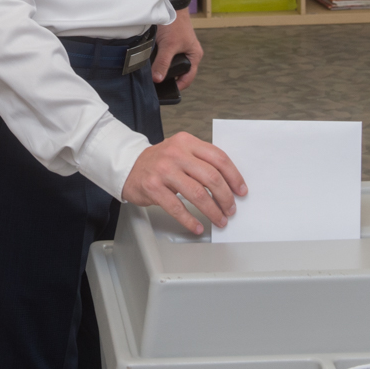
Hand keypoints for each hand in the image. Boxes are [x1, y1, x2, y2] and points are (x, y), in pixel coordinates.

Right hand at [122, 132, 246, 234]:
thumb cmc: (159, 161)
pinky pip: (177, 207)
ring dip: (212, 210)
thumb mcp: (181, 151)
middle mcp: (176, 153)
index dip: (234, 176)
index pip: (218, 158)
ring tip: (219, 219)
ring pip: (197, 194)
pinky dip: (190, 220)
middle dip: (225, 197)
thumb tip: (228, 183)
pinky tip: (198, 226)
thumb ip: (201, 161)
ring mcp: (164, 170)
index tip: (241, 190)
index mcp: (187, 142)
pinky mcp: (153, 188)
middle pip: (211, 177)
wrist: (128, 166)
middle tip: (230, 209)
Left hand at [151, 7, 201, 90]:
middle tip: (156, 84)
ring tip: (153, 74)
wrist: (171, 6)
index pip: (188, 78)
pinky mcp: (171, 44)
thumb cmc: (176, 24)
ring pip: (171, 65)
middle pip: (179, 72)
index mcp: (194, 56)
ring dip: (162, 69)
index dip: (177, 86)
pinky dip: (159, 60)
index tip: (165, 91)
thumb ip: (163, 63)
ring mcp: (180, 49)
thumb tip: (157, 79)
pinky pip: (165, 57)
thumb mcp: (169, 46)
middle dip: (168, 78)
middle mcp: (189, 54)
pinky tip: (151, 63)